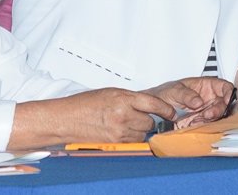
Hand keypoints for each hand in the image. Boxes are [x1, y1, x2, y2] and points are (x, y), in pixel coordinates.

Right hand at [10, 87, 176, 148]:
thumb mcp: (111, 93)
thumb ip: (130, 99)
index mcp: (123, 99)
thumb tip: (145, 105)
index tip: (172, 111)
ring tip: (127, 123)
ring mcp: (118, 132)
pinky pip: (132, 142)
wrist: (66, 119)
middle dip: (148, 119)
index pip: (153, 103)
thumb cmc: (85, 104)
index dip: (166, 109)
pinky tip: (122, 132)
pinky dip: (131, 138)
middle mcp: (123, 115)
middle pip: (149, 121)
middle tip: (141, 116)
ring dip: (140, 130)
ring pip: (142, 134)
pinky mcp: (114, 143)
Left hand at [147, 77, 233, 126]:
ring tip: (198, 119)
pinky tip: (194, 124)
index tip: (227, 100)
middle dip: (219, 109)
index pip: (224, 87)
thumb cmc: (163, 94)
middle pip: (223, 103)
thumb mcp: (174, 90)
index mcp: (206, 85)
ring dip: (211, 120)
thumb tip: (199, 101)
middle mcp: (208, 98)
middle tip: (209, 114)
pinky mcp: (199, 122)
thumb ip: (187, 95)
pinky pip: (208, 125)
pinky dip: (203, 126)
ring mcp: (205, 111)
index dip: (229, 93)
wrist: (152, 110)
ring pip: (217, 116)